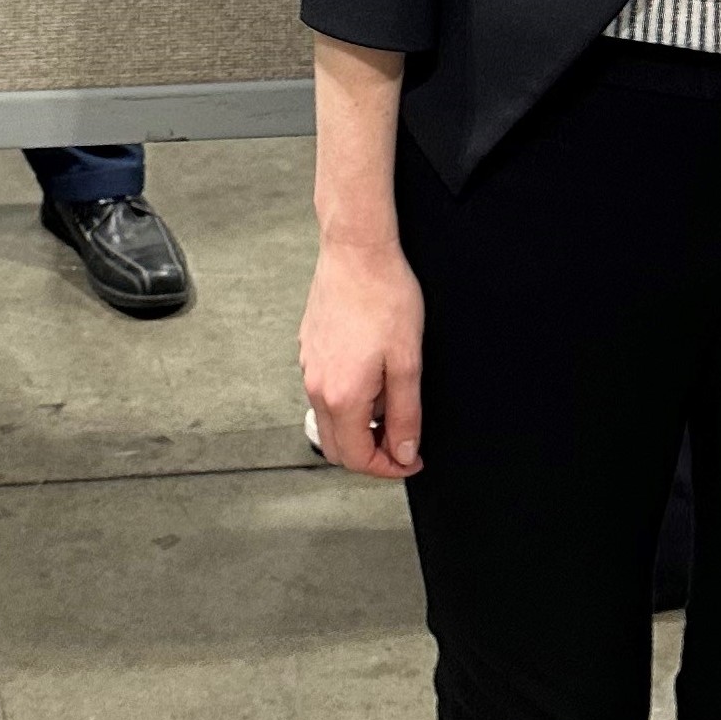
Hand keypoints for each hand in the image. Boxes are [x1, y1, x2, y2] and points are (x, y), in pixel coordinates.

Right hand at [299, 234, 424, 477]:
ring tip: (391, 399)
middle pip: (335, 447)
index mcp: (341, 396)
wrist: (357, 251)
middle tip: (402, 440)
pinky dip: (348, 400)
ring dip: (359, 426)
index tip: (412, 459)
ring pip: (329, 419)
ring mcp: (308, 368)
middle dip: (369, 454)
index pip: (356, 458)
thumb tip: (404, 451)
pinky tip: (373, 373)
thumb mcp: (408, 362)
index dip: (388, 468)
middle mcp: (316, 387)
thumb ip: (405, 415)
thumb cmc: (385, 297)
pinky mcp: (308, 350)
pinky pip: (324, 392)